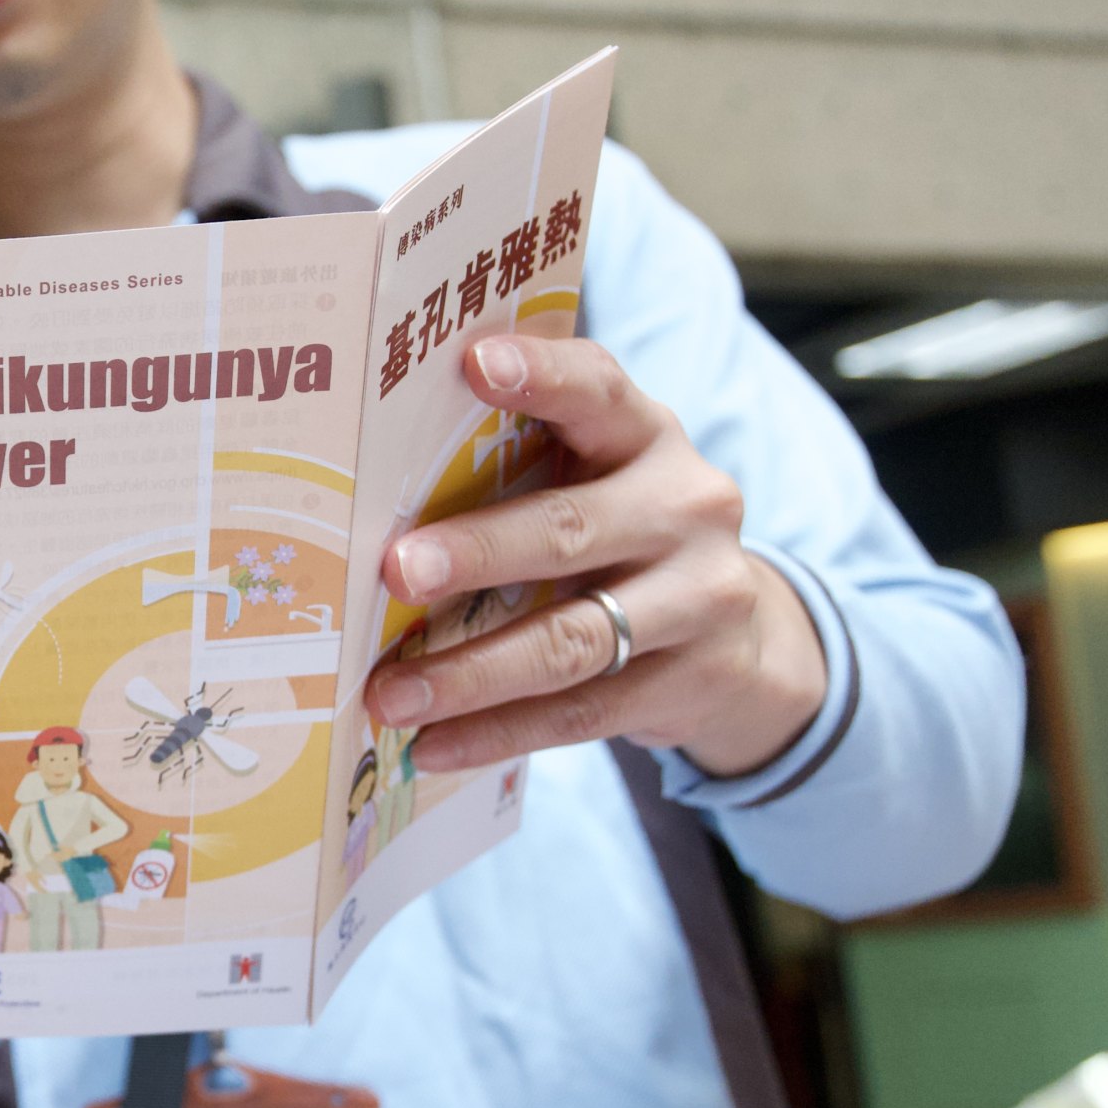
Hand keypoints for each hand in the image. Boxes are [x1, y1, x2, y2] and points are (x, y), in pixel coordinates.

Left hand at [365, 336, 827, 780]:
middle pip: (571, 528)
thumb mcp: (597, 484)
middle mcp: (685, 506)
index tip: (474, 362)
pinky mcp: (690, 681)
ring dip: (470, 672)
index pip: (597, 390)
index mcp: (645, 436)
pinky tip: (432, 746)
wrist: (744, 644)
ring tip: (390, 693)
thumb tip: (364, 495)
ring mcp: (699, 598)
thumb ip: (518, 469)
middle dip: (478, 551)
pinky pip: (581, 712)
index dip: (540, 374)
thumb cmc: (621, 539)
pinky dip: (499, 732)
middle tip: (396, 570)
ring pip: (572, 638)